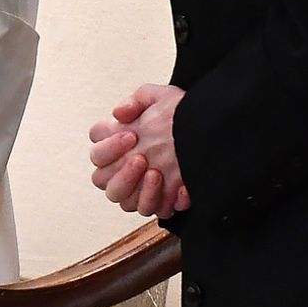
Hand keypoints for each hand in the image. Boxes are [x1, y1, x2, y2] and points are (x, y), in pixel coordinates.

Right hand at [88, 84, 190, 218]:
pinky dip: (163, 200)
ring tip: (156, 173)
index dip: (108, 146)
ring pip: (122, 200)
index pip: (97, 152)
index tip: (130, 135)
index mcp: (117, 143)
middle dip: (119, 171)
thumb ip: (136, 100)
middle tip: (141, 158)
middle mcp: (123, 167)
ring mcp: (140, 187)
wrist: (211, 134)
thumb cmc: (182, 115)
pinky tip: (178, 188)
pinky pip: (153, 210)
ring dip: (135, 188)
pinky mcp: (160, 201)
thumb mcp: (161, 96)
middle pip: (101, 180)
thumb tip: (118, 114)